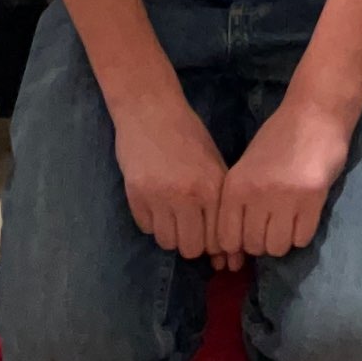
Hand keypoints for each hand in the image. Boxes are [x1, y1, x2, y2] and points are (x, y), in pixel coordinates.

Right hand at [114, 90, 229, 257]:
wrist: (150, 109)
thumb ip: (220, 204)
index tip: (208, 236)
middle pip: (191, 248)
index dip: (214, 244)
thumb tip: (225, 250)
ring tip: (170, 213)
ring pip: (167, 242)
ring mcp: (160, 197)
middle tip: (188, 226)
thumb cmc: (188, 135)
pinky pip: (146, 228)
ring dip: (170, 233)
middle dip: (191, 241)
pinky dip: (151, 221)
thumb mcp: (214, 164)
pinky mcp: (136, 196)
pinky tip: (154, 202)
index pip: (218, 240)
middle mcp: (188, 196)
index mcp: (213, 188)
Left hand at [214, 92, 351, 264]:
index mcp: (234, 185)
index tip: (249, 237)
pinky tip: (304, 215)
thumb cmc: (279, 138)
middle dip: (263, 243)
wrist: (314, 114)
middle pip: (254, 246)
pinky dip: (302, 234)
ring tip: (289, 222)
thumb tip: (236, 244)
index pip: (227, 239)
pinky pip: (302, 239)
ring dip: (283, 240)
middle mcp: (255, 194)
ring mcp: (284, 197)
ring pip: (278, 248)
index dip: (238, 245)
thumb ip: (239, 200)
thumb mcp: (248, 165)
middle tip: (272, 227)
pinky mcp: (312, 199)